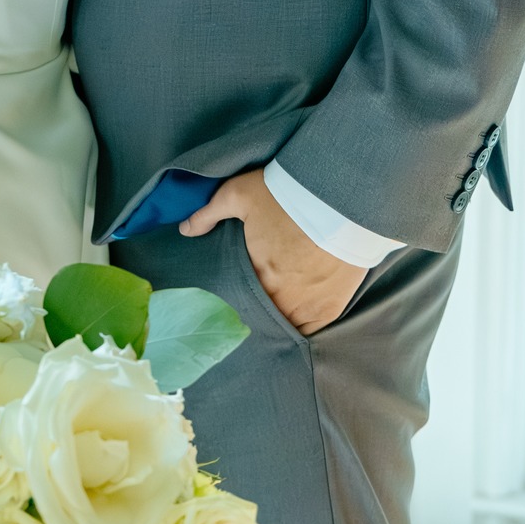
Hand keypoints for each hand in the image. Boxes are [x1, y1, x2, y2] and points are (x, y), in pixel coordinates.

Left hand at [180, 168, 366, 335]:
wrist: (340, 196)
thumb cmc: (286, 194)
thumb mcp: (239, 194)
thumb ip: (208, 213)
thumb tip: (185, 230)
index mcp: (256, 274)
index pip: (237, 301)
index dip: (232, 300)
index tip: (231, 297)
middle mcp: (280, 298)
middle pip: (261, 315)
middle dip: (254, 311)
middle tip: (251, 304)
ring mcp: (307, 306)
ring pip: (284, 326)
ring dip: (278, 319)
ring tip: (272, 313)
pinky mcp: (331, 307)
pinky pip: (311, 329)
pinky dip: (302, 324)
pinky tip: (296, 319)